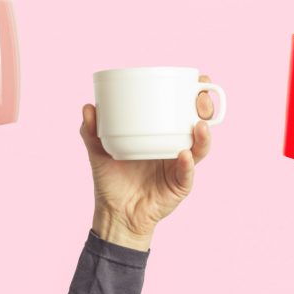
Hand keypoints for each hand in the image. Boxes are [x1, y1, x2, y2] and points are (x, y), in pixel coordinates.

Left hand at [80, 75, 215, 250]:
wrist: (115, 213)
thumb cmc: (111, 180)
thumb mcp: (98, 151)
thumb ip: (92, 131)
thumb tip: (88, 106)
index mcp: (162, 134)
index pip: (183, 110)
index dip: (194, 95)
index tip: (199, 80)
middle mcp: (176, 147)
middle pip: (199, 124)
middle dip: (205, 109)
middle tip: (200, 98)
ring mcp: (181, 166)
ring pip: (200, 147)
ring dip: (204, 135)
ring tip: (199, 125)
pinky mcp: (180, 185)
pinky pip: (187, 174)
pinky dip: (187, 164)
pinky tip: (184, 155)